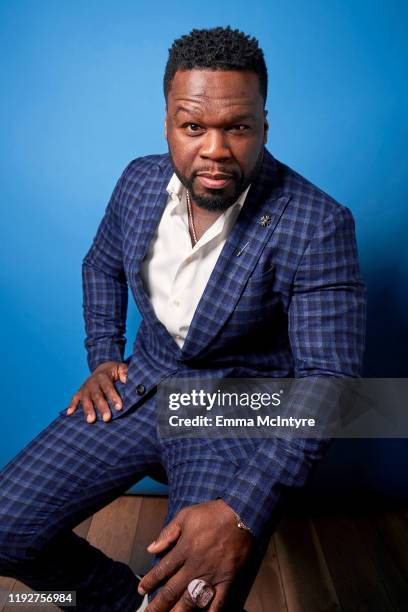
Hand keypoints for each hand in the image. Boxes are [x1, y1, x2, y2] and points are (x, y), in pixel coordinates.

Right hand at [65, 361, 127, 422]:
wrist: (102, 368)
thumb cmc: (114, 371)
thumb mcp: (120, 368)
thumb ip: (124, 372)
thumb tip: (126, 379)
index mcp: (103, 376)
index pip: (108, 387)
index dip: (113, 397)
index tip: (119, 407)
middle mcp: (92, 382)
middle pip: (97, 395)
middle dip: (102, 407)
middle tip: (107, 418)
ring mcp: (85, 387)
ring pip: (85, 399)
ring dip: (87, 410)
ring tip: (91, 420)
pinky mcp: (80, 392)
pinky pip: (74, 398)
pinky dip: (71, 405)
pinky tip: (69, 414)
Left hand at [138, 499, 253, 610]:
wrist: (240, 515)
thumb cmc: (212, 514)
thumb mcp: (185, 516)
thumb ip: (168, 533)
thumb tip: (151, 548)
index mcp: (184, 549)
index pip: (162, 570)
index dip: (150, 582)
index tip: (141, 590)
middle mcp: (195, 566)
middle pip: (172, 591)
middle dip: (158, 605)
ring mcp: (211, 575)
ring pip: (191, 601)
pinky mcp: (227, 580)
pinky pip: (217, 602)